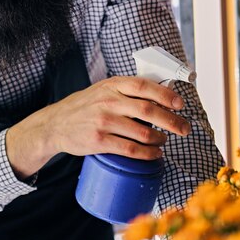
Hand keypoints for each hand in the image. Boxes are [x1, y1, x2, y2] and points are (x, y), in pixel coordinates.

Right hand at [6, 76, 190, 177]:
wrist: (55, 124)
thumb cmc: (84, 107)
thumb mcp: (102, 90)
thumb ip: (126, 90)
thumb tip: (160, 95)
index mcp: (112, 85)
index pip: (144, 86)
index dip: (166, 95)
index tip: (180, 104)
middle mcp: (109, 102)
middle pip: (149, 111)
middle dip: (173, 122)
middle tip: (184, 129)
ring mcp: (104, 122)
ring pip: (143, 134)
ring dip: (161, 140)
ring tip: (164, 141)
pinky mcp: (99, 142)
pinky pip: (131, 150)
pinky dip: (148, 154)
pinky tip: (154, 154)